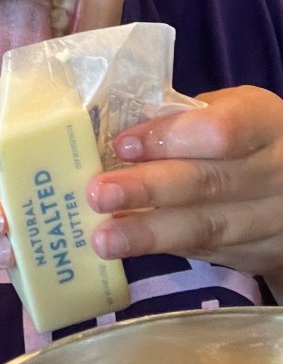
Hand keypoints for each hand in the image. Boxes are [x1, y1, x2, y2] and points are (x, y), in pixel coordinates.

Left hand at [87, 86, 282, 281]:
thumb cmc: (245, 134)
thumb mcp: (227, 110)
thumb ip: (183, 119)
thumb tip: (119, 138)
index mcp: (263, 122)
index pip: (219, 130)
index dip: (169, 138)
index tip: (123, 146)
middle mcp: (275, 172)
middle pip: (207, 182)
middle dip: (146, 189)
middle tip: (98, 194)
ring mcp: (272, 219)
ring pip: (206, 227)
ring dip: (148, 233)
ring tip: (103, 237)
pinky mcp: (260, 253)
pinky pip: (207, 250)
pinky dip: (164, 248)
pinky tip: (128, 244)